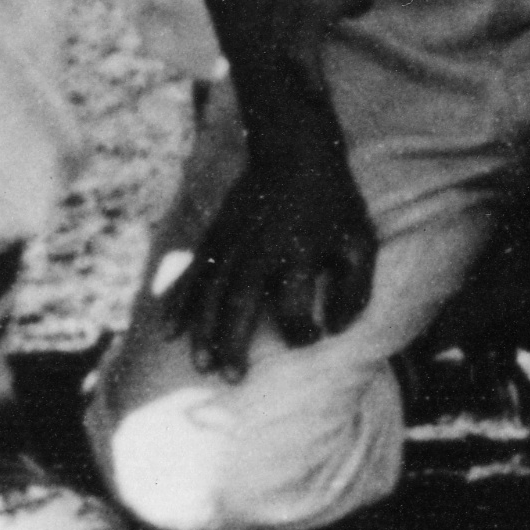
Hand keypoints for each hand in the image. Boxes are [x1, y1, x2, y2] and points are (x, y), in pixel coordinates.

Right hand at [164, 116, 379, 379]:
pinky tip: (168, 332)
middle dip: (233, 344)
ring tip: (202, 366)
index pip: (296, 306)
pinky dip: (177, 303)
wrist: (295, 150)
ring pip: (208, 295)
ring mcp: (230, 243)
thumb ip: (356, 289)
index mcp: (298, 252)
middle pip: (238, 305)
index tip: (314, 337)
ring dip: (203, 332)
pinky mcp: (212, 236)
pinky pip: (190, 275)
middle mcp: (259, 250)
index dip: (304, 331)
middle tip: (232, 379)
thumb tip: (336, 331)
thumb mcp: (360, 240)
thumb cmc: (334, 203)